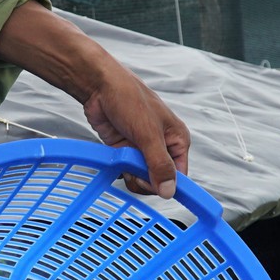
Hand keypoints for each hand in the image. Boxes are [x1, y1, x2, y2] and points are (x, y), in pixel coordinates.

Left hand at [80, 62, 190, 199]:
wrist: (99, 87)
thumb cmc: (129, 100)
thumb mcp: (148, 134)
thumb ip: (159, 164)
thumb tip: (169, 192)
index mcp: (177, 140)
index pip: (180, 174)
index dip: (166, 184)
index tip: (150, 184)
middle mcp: (163, 146)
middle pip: (160, 180)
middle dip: (146, 179)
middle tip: (133, 167)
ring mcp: (143, 149)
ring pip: (142, 178)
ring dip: (132, 174)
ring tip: (124, 158)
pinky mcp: (126, 149)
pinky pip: (127, 170)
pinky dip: (121, 169)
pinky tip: (116, 157)